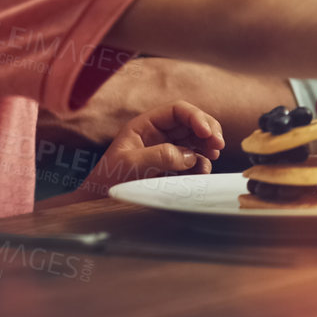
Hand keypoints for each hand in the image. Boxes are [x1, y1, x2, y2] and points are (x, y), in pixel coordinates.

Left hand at [81, 100, 224, 194]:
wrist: (96, 205)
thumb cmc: (106, 182)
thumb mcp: (130, 165)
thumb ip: (160, 156)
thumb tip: (189, 155)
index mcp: (145, 125)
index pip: (177, 111)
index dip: (196, 117)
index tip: (208, 133)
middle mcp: (157, 135)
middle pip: (191, 123)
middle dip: (208, 130)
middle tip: (219, 145)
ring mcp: (164, 150)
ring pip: (195, 140)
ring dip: (207, 146)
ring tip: (212, 157)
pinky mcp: (169, 167)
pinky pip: (192, 160)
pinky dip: (201, 163)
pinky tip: (201, 171)